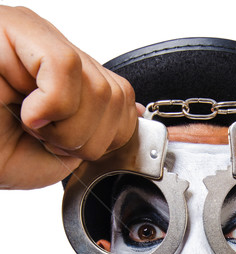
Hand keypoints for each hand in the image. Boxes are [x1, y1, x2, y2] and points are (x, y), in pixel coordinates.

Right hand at [0, 6, 137, 188]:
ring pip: (99, 88)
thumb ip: (96, 138)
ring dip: (66, 127)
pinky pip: (66, 70)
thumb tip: (132, 118)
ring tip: (32, 125)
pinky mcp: (18, 28)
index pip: (124, 101)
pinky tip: (26, 111)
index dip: (108, 135)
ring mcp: (38, 39)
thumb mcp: (54, 159)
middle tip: (48, 138)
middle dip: (87, 138)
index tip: (71, 148)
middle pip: (118, 97)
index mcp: (65, 84)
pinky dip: (49, 107)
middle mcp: (55, 56)